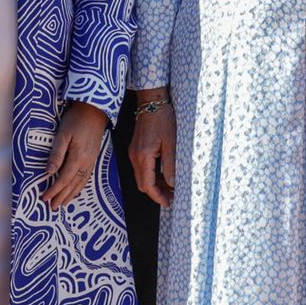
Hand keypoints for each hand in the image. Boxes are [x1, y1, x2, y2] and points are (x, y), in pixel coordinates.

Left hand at [43, 101, 111, 209]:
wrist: (95, 110)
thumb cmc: (76, 120)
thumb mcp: (62, 135)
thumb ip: (56, 155)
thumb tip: (48, 172)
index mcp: (78, 158)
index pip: (63, 179)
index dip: (54, 190)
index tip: (44, 198)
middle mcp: (86, 163)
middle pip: (72, 184)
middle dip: (62, 196)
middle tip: (52, 207)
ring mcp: (91, 161)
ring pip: (80, 183)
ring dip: (71, 194)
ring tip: (63, 203)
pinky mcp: (93, 157)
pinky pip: (86, 177)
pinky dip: (79, 186)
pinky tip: (76, 189)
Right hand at [126, 92, 177, 206]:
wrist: (152, 102)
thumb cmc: (163, 119)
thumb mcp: (171, 142)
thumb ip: (170, 164)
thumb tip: (172, 183)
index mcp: (143, 156)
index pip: (147, 185)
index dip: (157, 196)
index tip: (168, 202)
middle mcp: (135, 157)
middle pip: (142, 184)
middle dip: (156, 193)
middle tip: (171, 198)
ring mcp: (133, 153)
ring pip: (141, 177)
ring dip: (154, 185)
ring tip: (170, 189)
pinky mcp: (136, 150)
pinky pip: (142, 168)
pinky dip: (152, 175)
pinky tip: (163, 176)